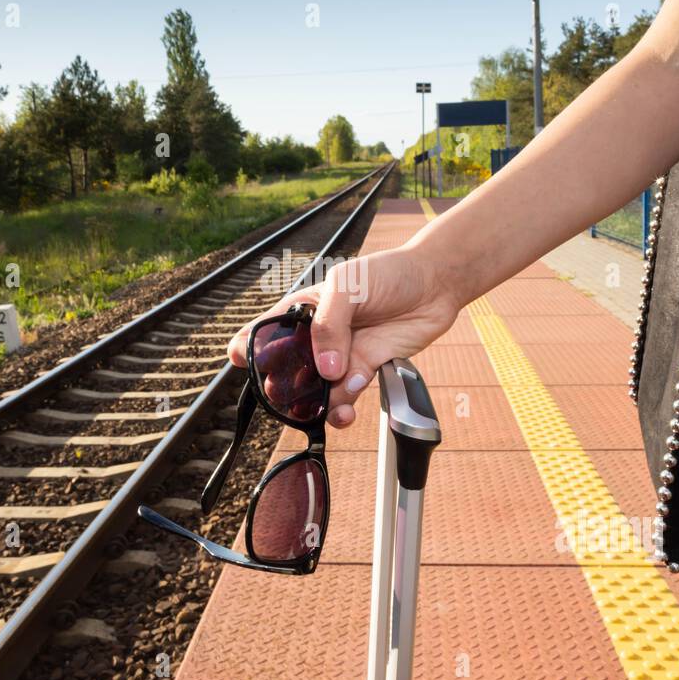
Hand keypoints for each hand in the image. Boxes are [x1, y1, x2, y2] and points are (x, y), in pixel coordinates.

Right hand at [228, 245, 460, 427]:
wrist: (435, 285)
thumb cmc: (388, 273)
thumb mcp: (348, 286)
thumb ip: (329, 326)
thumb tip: (325, 370)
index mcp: (303, 309)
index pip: (266, 331)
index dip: (249, 347)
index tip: (243, 362)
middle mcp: (317, 337)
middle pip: (287, 370)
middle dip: (284, 388)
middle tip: (290, 396)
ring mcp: (340, 355)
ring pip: (316, 391)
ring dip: (317, 404)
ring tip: (331, 404)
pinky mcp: (364, 370)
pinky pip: (345, 397)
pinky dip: (343, 406)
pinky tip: (349, 403)